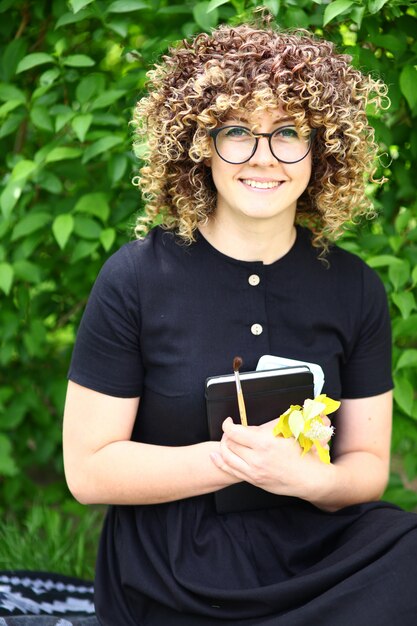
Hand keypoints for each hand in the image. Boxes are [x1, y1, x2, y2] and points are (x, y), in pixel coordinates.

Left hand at [210, 417, 329, 498]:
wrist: (311, 478)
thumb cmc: (303, 452)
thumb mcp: (291, 430)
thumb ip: (274, 421)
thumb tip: (265, 414)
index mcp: (265, 442)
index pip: (235, 432)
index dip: (228, 424)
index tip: (229, 421)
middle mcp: (257, 458)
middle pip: (229, 443)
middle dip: (226, 434)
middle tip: (230, 430)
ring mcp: (255, 471)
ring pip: (227, 457)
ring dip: (223, 446)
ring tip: (226, 441)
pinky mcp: (254, 480)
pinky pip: (231, 470)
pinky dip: (220, 462)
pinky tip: (216, 456)